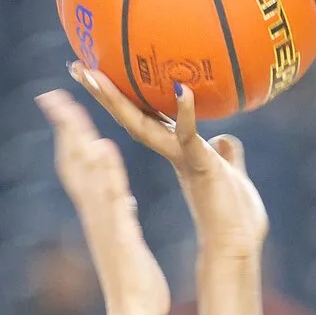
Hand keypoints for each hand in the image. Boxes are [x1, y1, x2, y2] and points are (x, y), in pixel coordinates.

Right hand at [36, 86, 169, 314]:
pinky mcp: (120, 236)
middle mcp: (95, 214)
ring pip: (87, 176)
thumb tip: (121, 194)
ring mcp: (105, 224)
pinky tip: (106, 151)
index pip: (79, 165)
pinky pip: (112, 199)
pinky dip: (107, 175)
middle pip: (73, 163)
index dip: (70, 135)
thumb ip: (121, 213)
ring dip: (78, 143)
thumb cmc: (136, 281)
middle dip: (64, 128)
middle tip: (52, 95)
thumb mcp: (127, 236)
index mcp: (100, 212)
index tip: (62, 105)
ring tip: (71, 110)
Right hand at [68, 64, 266, 259]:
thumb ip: (224, 154)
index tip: (97, 75)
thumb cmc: (236, 218)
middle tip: (77, 67)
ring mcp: (180, 161)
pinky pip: (188, 136)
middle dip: (101, 93)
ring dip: (118, 100)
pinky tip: (182, 89)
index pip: (141, 118)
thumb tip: (224, 140)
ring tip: (96, 74)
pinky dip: (186, 113)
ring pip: (142, 126)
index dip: (119, 98)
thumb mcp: (229, 175)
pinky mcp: (198, 167)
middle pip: (128, 118)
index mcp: (175, 153)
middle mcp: (171, 154)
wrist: (237, 247)